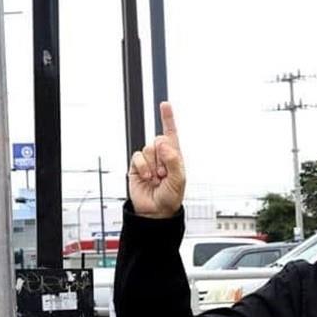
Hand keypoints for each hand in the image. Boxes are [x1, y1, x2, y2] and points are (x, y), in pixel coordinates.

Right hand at [128, 100, 185, 218]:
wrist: (155, 211)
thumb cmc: (170, 197)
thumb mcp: (178, 179)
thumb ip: (173, 160)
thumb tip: (163, 144)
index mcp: (174, 156)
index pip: (171, 134)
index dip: (168, 119)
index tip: (165, 105)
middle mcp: (161, 156)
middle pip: (159, 140)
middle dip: (162, 156)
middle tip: (164, 173)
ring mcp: (149, 161)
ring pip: (148, 148)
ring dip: (153, 165)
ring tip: (157, 178)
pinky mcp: (137, 166)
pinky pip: (138, 157)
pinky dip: (143, 167)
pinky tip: (147, 177)